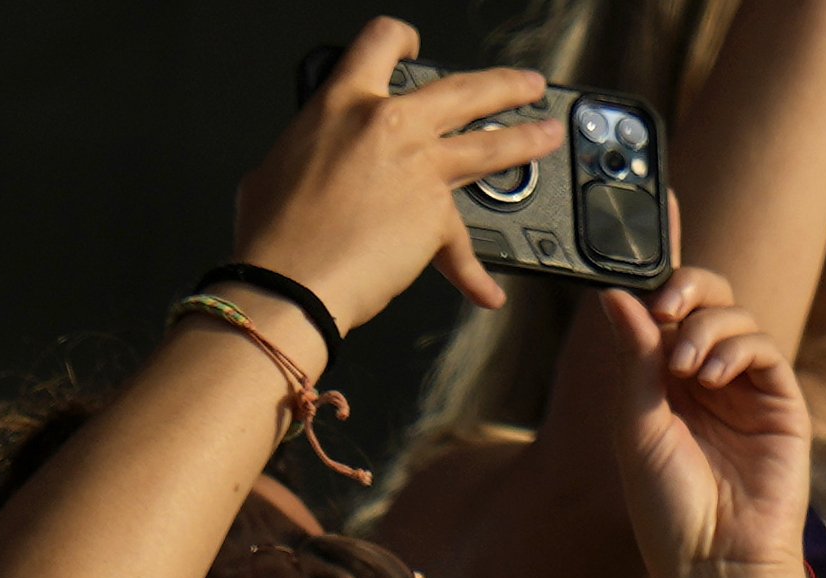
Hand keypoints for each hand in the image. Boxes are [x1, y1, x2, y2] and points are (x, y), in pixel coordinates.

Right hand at [237, 21, 565, 330]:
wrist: (291, 276)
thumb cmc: (277, 227)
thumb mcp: (284, 163)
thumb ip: (321, 150)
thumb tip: (325, 162)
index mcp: (341, 103)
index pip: (379, 44)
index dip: (401, 39)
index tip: (415, 47)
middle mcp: (389, 126)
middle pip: (463, 90)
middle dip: (503, 84)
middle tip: (525, 85)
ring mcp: (422, 169)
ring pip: (491, 145)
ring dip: (527, 138)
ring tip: (548, 135)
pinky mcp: (440, 216)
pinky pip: (466, 246)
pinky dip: (474, 273)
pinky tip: (486, 289)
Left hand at [600, 273, 813, 577]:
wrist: (715, 561)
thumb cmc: (667, 507)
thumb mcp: (635, 424)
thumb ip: (633, 358)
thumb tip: (616, 294)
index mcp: (665, 382)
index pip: (667, 312)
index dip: (659, 286)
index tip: (641, 290)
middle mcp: (709, 380)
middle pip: (710, 301)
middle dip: (688, 289)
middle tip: (666, 308)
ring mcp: (748, 392)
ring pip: (737, 319)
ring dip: (706, 328)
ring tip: (687, 369)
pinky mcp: (782, 408)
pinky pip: (765, 352)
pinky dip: (737, 349)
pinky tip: (712, 378)